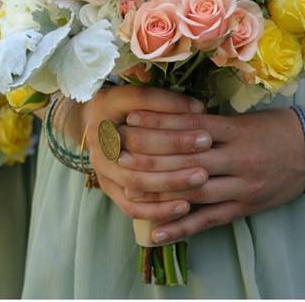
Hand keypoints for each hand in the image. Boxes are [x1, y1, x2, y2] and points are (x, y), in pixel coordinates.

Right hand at [75, 85, 209, 223]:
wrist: (98, 128)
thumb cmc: (125, 109)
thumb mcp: (140, 96)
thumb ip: (165, 100)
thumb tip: (199, 110)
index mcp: (104, 112)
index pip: (137, 119)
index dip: (170, 118)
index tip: (204, 126)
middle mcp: (99, 143)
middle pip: (136, 148)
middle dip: (174, 147)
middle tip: (206, 146)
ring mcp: (102, 169)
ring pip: (135, 181)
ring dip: (170, 181)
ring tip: (202, 177)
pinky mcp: (109, 190)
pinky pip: (133, 207)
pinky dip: (159, 209)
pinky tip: (185, 206)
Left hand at [122, 107, 304, 243]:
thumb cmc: (268, 128)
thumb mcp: (237, 117)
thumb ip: (202, 121)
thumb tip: (158, 116)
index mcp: (232, 130)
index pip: (188, 125)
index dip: (157, 123)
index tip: (129, 119)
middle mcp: (236, 157)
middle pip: (186, 159)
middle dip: (149, 159)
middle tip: (119, 156)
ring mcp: (241, 185)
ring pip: (194, 191)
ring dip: (158, 192)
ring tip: (127, 189)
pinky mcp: (244, 208)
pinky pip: (209, 220)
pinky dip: (181, 228)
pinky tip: (156, 232)